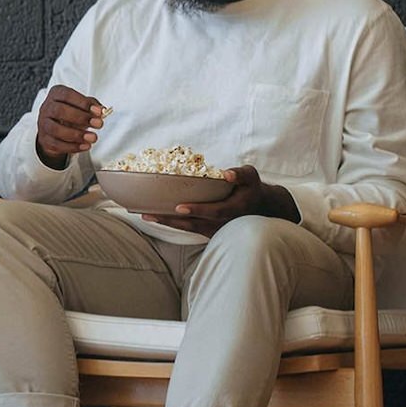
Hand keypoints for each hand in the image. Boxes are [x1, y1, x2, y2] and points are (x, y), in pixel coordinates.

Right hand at [35, 84, 106, 168]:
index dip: (83, 103)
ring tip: (92, 137)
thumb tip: (101, 111)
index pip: (67, 95)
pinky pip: (56, 144)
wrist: (54, 129)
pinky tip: (85, 146)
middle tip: (98, 124)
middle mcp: (47, 108)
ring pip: (56, 129)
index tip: (98, 111)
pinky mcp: (45, 140)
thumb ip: (92, 105)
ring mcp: (43, 124)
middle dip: (81, 118)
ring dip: (76, 134)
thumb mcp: (81, 105)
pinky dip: (72, 147)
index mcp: (56, 94)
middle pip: (60, 111)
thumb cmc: (70, 114)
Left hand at [141, 165, 298, 236]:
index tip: (179, 207)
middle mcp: (222, 224)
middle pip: (193, 224)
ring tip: (145, 215)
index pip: (214, 212)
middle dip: (170, 220)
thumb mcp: (251, 177)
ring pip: (188, 228)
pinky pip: (188, 229)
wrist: (259, 208)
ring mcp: (215, 231)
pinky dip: (172, 224)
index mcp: (233, 209)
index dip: (197, 210)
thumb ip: (241, 174)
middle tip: (148, 214)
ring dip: (167, 223)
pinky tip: (156, 217)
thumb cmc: (251, 188)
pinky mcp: (209, 232)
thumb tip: (227, 174)